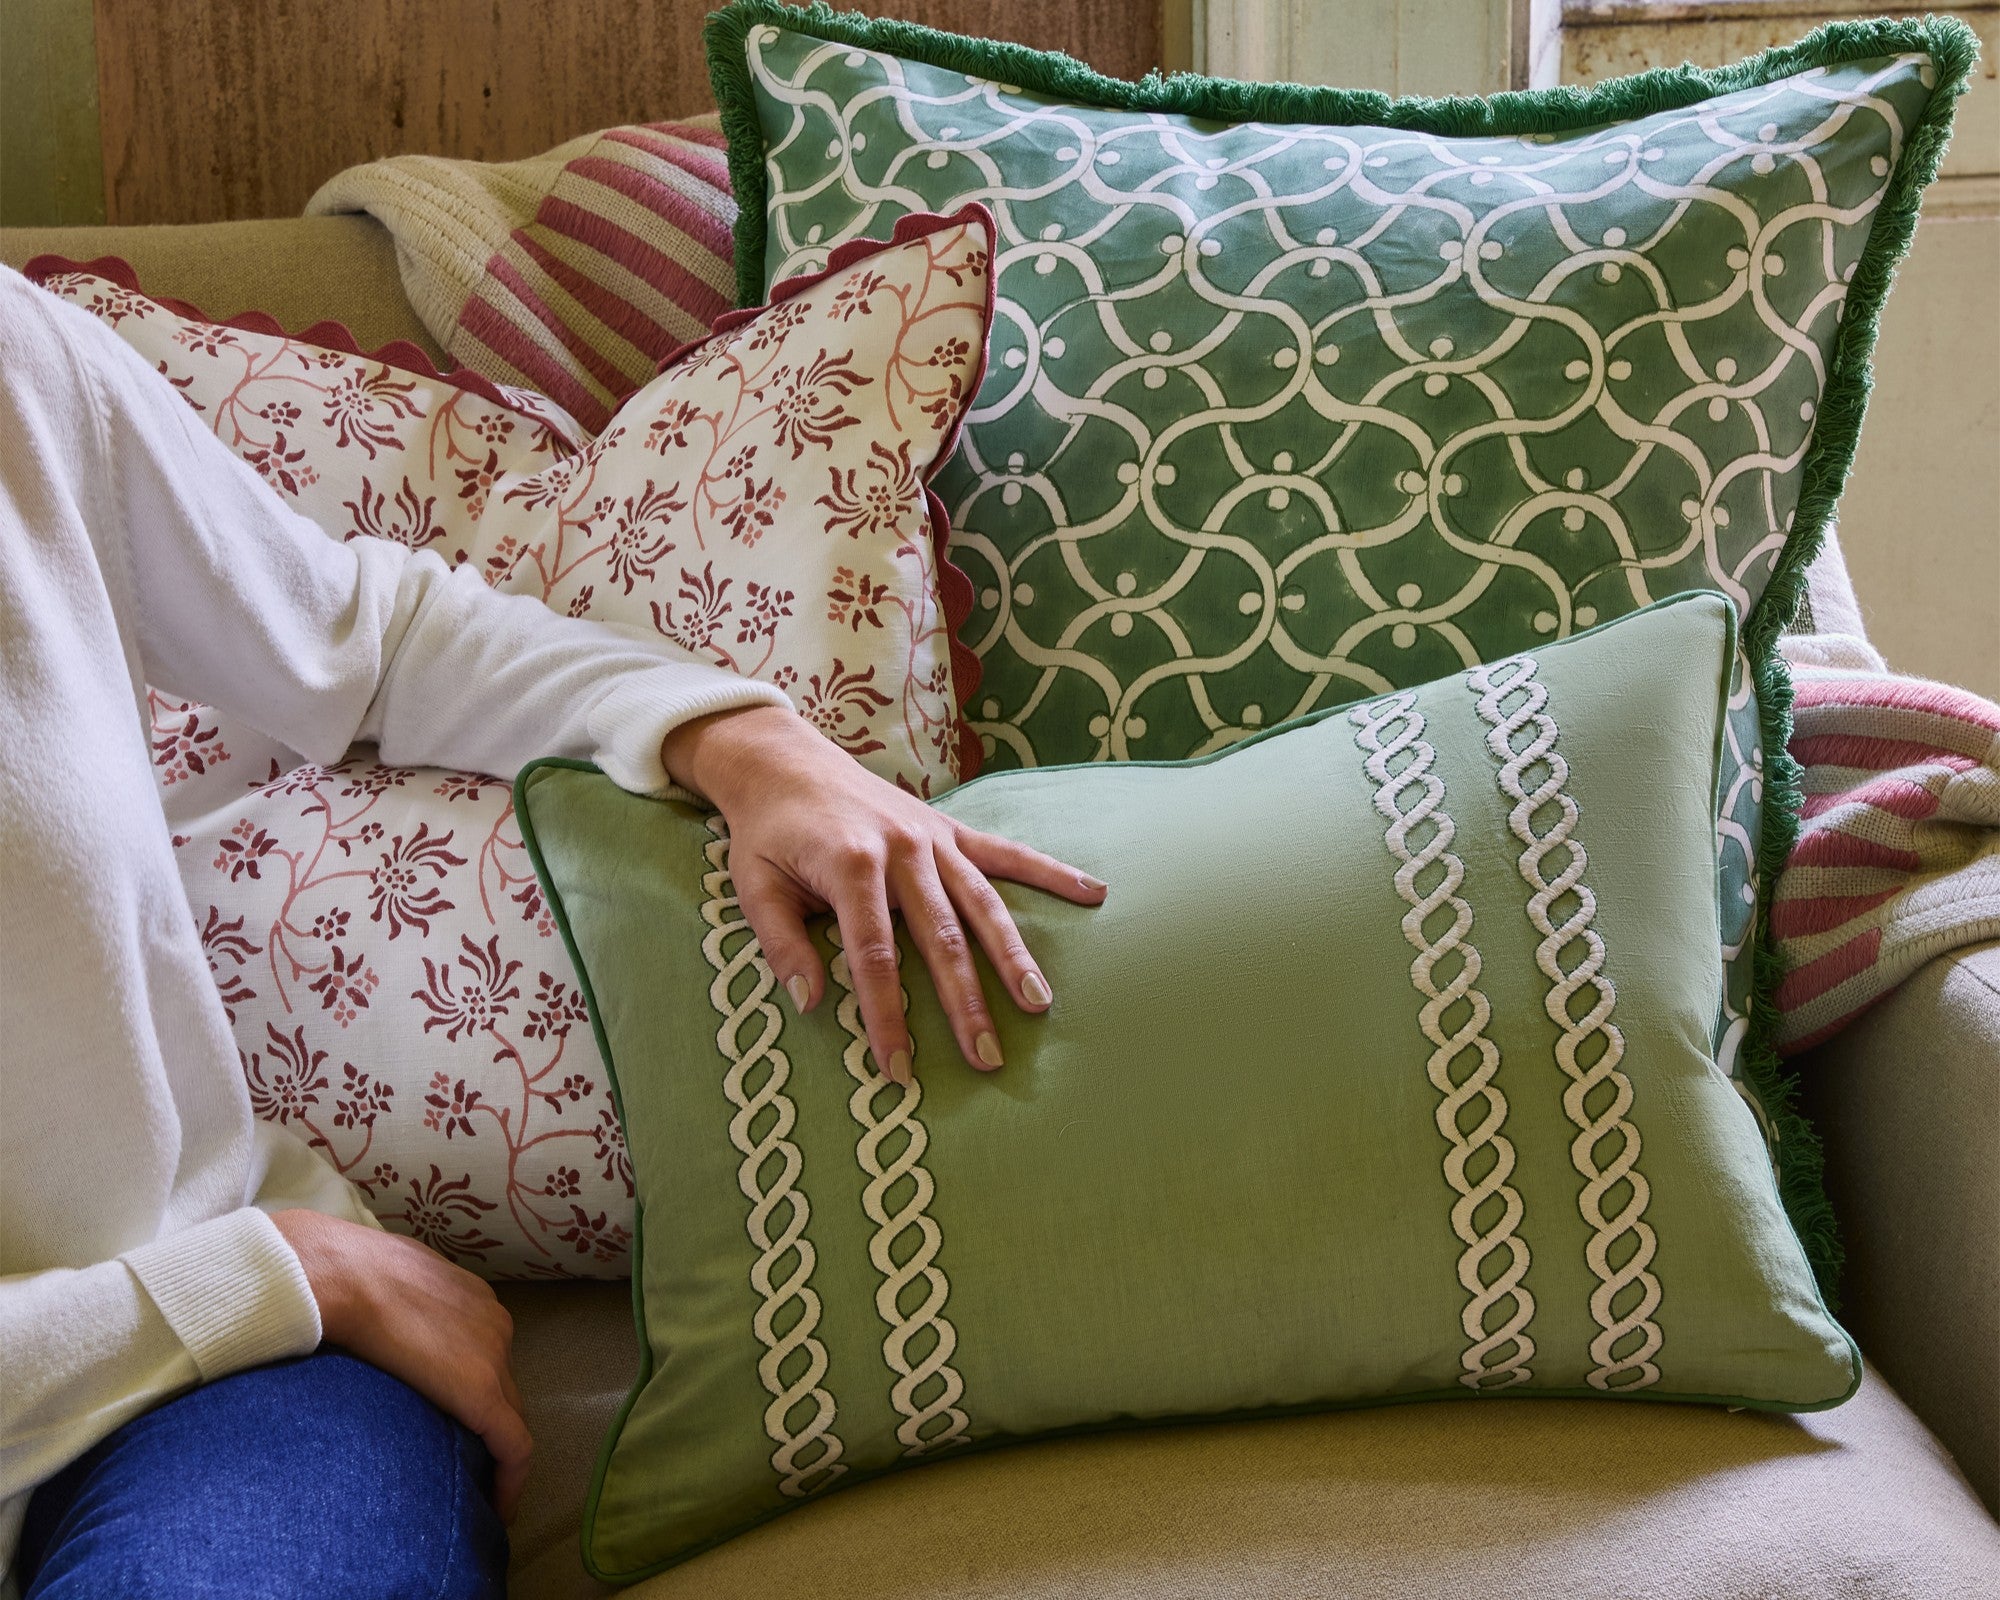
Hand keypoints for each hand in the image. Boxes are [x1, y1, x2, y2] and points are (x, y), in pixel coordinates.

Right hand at [273, 1209, 531, 1520]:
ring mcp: (494, 1358)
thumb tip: (371, 1321)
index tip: (457, 1419)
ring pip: (508, 1414)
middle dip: (490, 1422)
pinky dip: (511, 1479)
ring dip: (494, 1448)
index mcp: (470, 1298)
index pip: (485, 1354)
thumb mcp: (383, 1282)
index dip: (475, 1388)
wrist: (340, 1275)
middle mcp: (494, 1325)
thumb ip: (394, 1305)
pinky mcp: (483, 1396)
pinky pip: (513, 1446)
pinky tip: (500, 1508)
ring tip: (478, 1484)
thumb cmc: (345, 1274)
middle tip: (469, 1461)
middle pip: (502, 1385)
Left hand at [663, 705, 1105, 1083]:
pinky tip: (1093, 893)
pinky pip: (1007, 853)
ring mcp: (933, 838)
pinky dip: (1051, 872)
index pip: (875, 956)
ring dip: (1012, 957)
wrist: (784, 759)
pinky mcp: (950, 828)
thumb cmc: (767, 831)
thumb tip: (810, 1003)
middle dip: (965, 1003)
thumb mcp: (753, 886)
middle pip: (942, 939)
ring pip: (983, 904)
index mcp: (850, 866)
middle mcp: (902, 849)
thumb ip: (783, 943)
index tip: (898, 1068)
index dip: (887, 1016)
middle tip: (986, 1059)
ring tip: (1038, 1003)